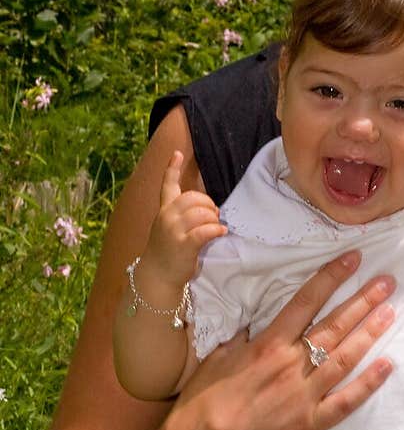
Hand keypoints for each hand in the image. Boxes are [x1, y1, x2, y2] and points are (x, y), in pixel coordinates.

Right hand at [142, 151, 227, 288]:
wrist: (157, 276)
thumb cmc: (167, 252)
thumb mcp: (169, 229)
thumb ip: (182, 216)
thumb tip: (208, 210)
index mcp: (163, 211)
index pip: (167, 186)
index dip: (172, 168)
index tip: (178, 153)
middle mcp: (166, 218)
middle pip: (192, 197)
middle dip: (208, 204)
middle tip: (214, 215)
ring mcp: (174, 231)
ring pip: (201, 213)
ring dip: (214, 219)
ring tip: (217, 227)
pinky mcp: (184, 245)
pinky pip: (205, 231)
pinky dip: (216, 230)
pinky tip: (221, 233)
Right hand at [162, 251, 395, 429]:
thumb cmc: (202, 401)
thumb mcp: (218, 356)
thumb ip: (245, 336)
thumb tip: (257, 320)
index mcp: (268, 344)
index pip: (306, 302)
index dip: (331, 277)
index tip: (352, 259)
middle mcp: (291, 365)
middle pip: (334, 325)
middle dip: (363, 301)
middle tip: (387, 282)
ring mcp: (304, 395)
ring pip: (345, 357)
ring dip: (370, 332)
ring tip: (390, 311)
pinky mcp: (310, 424)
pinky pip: (346, 401)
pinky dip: (369, 383)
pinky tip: (387, 365)